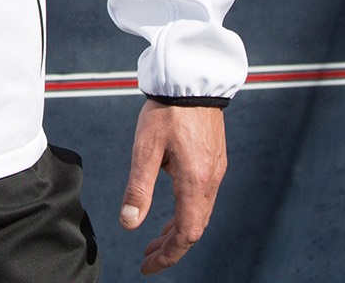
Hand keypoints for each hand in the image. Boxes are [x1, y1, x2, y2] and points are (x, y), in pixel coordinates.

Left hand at [118, 100, 226, 275]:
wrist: (191, 79)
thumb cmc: (167, 110)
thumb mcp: (145, 147)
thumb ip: (139, 187)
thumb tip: (129, 224)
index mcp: (194, 182)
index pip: (186, 234)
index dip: (168, 256)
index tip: (148, 266)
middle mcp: (210, 181)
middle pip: (194, 228)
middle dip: (170, 247)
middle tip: (148, 257)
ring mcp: (215, 170)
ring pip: (200, 213)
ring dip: (178, 229)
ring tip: (156, 239)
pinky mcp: (214, 159)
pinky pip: (203, 196)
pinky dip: (187, 211)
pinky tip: (173, 206)